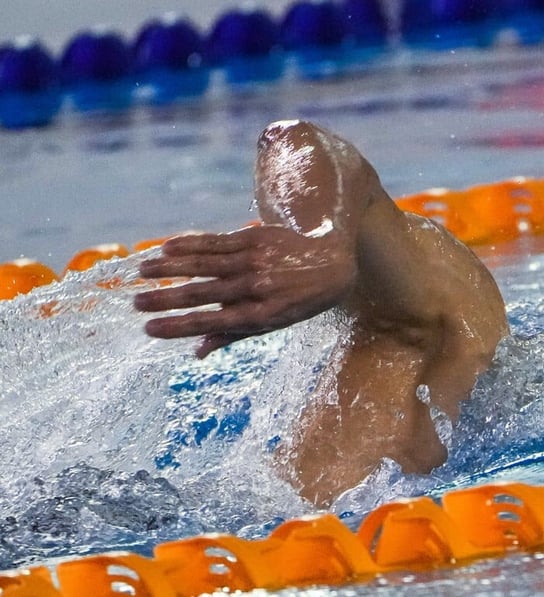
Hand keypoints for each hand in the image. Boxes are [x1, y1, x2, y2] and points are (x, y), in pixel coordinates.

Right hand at [134, 225, 353, 357]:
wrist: (333, 262)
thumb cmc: (299, 300)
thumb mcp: (274, 323)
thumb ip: (234, 335)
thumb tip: (196, 353)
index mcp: (261, 314)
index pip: (212, 323)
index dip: (179, 326)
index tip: (149, 328)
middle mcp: (256, 286)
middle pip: (203, 293)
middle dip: (166, 299)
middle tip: (134, 303)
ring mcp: (255, 260)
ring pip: (205, 263)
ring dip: (170, 267)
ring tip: (141, 271)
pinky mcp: (255, 237)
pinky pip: (216, 241)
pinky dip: (190, 244)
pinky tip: (167, 247)